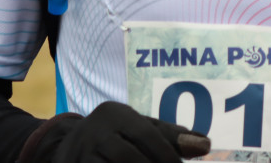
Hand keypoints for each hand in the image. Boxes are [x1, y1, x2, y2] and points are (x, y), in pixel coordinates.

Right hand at [19, 101, 210, 162]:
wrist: (66, 147)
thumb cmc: (116, 136)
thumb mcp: (139, 129)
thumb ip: (171, 137)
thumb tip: (205, 145)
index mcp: (114, 114)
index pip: (147, 134)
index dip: (167, 154)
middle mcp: (93, 132)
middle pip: (127, 156)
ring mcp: (78, 155)